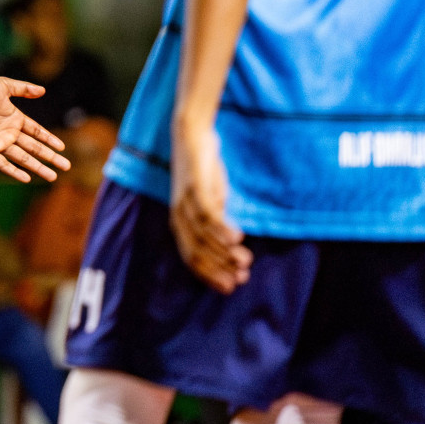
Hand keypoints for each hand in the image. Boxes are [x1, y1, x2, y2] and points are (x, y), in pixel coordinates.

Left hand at [0, 77, 67, 182]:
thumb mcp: (6, 85)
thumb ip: (24, 89)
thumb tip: (43, 90)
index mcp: (14, 118)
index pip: (36, 132)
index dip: (49, 139)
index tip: (62, 147)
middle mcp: (8, 132)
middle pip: (34, 148)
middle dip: (50, 157)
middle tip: (66, 167)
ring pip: (23, 158)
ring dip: (38, 167)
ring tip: (53, 177)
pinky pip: (3, 164)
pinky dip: (14, 172)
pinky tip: (27, 179)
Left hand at [170, 121, 251, 293]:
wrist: (192, 136)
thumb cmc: (202, 171)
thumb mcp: (210, 200)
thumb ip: (217, 221)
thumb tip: (231, 244)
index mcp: (180, 222)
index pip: (192, 256)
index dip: (210, 274)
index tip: (231, 287)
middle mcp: (178, 215)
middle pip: (197, 250)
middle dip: (220, 268)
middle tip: (242, 277)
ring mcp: (185, 201)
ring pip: (204, 235)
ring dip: (225, 251)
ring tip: (246, 261)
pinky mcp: (194, 186)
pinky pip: (207, 212)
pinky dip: (221, 227)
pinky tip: (238, 238)